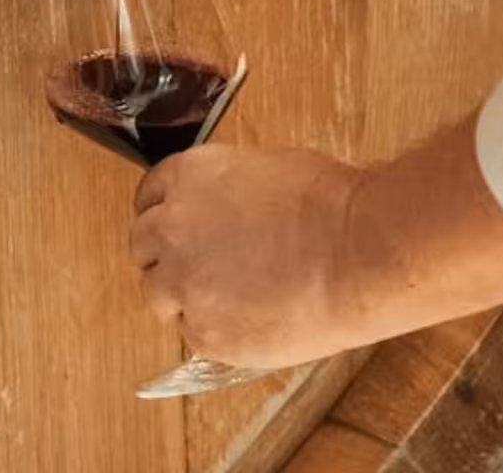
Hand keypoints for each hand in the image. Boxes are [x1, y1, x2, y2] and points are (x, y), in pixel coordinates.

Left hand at [131, 144, 378, 367]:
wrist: (360, 251)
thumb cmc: (330, 202)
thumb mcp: (266, 169)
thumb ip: (227, 191)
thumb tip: (229, 209)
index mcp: (186, 177)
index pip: (147, 198)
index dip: (164, 215)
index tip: (177, 229)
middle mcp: (171, 228)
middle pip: (142, 247)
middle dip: (166, 255)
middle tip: (201, 268)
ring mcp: (184, 283)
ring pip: (156, 296)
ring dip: (181, 296)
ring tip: (225, 299)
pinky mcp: (206, 332)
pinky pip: (193, 334)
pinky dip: (213, 330)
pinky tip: (249, 322)